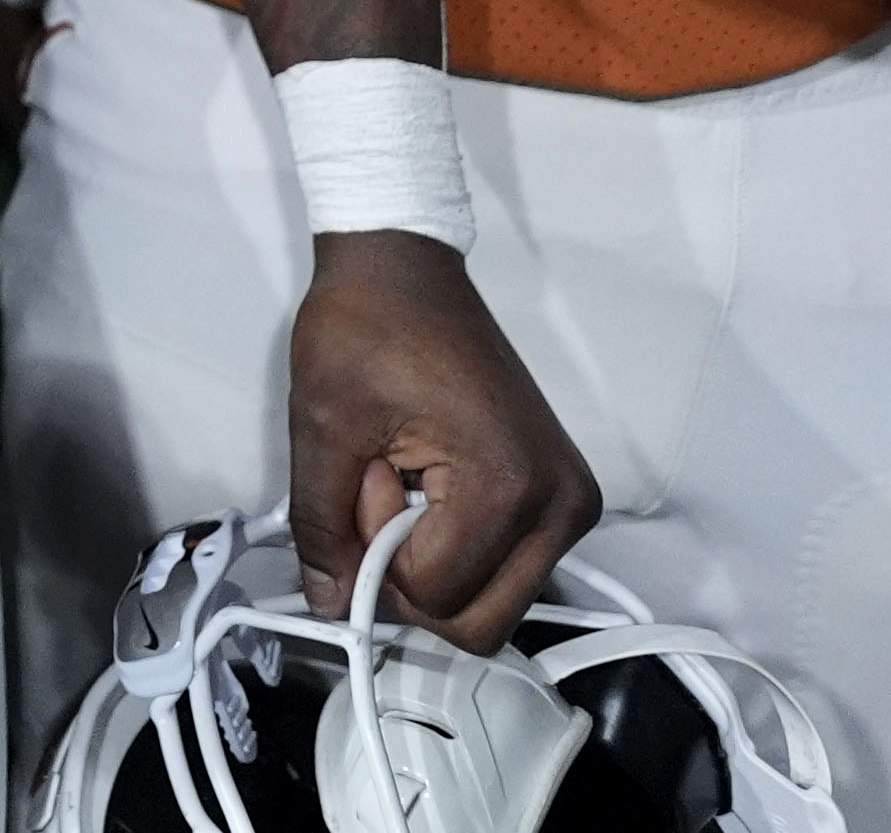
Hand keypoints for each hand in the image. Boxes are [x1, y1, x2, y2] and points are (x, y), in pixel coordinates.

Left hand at [282, 228, 597, 651]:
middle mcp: (562, 503)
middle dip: (412, 576)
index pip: (436, 598)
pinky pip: (503, 567)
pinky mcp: (558, 496)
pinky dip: (457, 546)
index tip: (369, 477)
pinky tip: (431, 482)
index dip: (377, 553)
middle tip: (384, 490)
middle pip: (479, 622)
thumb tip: (330, 606)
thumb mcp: (322, 428)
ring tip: (407, 479)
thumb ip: (322, 529)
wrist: (405, 269)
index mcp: (512, 484)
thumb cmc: (367, 327)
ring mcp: (569, 502)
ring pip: (492, 602)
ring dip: (433, 562)